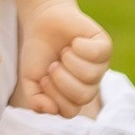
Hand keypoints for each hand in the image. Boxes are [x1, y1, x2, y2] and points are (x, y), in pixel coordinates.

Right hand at [16, 1, 110, 118]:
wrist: (43, 22)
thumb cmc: (39, 54)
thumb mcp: (30, 80)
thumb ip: (35, 100)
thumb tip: (52, 110)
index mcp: (74, 96)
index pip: (70, 111)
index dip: (54, 96)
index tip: (44, 78)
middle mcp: (90, 84)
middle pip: (84, 96)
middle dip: (62, 79)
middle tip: (54, 64)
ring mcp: (100, 66)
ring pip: (91, 75)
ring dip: (70, 61)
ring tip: (64, 51)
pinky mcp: (104, 47)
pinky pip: (98, 54)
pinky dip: (80, 46)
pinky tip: (74, 41)